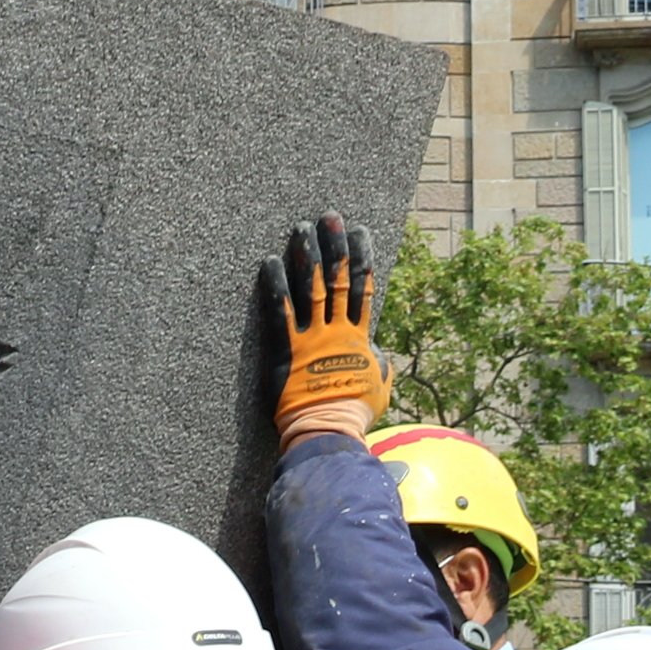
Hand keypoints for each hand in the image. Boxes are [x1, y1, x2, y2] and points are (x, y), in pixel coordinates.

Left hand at [256, 212, 391, 436]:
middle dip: (334, 245)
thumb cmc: (353, 414)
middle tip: (330, 217)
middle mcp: (336, 330)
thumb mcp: (379, 388)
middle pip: (337, 278)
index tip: (360, 232)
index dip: (362, 257)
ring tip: (301, 228)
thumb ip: (379, 365)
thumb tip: (380, 355)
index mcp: (359, 337)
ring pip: (310, 287)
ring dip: (306, 255)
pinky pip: (279, 313)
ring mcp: (311, 338)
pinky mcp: (286, 351)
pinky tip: (269, 263)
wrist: (329, 432)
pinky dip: (275, 287)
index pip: (363, 287)